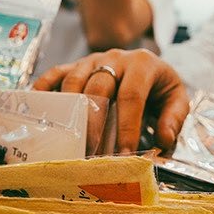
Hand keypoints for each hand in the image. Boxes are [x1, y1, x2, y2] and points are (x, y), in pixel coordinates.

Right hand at [33, 48, 189, 153]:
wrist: (146, 63)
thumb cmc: (159, 87)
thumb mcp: (176, 98)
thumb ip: (174, 118)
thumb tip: (163, 140)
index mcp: (143, 64)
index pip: (131, 96)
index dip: (126, 127)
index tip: (123, 155)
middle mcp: (115, 58)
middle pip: (98, 88)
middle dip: (94, 124)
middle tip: (91, 153)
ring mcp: (91, 59)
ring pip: (75, 81)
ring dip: (70, 112)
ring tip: (68, 141)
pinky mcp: (75, 65)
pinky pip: (55, 73)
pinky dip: (43, 88)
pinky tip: (37, 107)